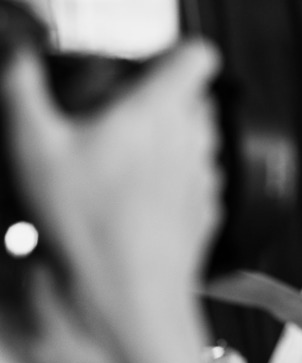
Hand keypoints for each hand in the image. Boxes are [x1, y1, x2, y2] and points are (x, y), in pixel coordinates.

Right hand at [1, 42, 221, 326]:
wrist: (132, 298)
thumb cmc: (93, 231)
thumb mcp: (35, 147)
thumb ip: (25, 89)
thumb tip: (18, 59)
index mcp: (159, 112)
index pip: (198, 56)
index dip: (175, 52)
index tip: (151, 62)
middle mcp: (193, 141)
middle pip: (194, 98)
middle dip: (163, 100)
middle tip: (120, 116)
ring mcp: (206, 178)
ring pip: (198, 140)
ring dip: (169, 142)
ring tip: (124, 161)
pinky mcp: (209, 212)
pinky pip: (196, 182)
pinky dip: (174, 182)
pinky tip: (138, 199)